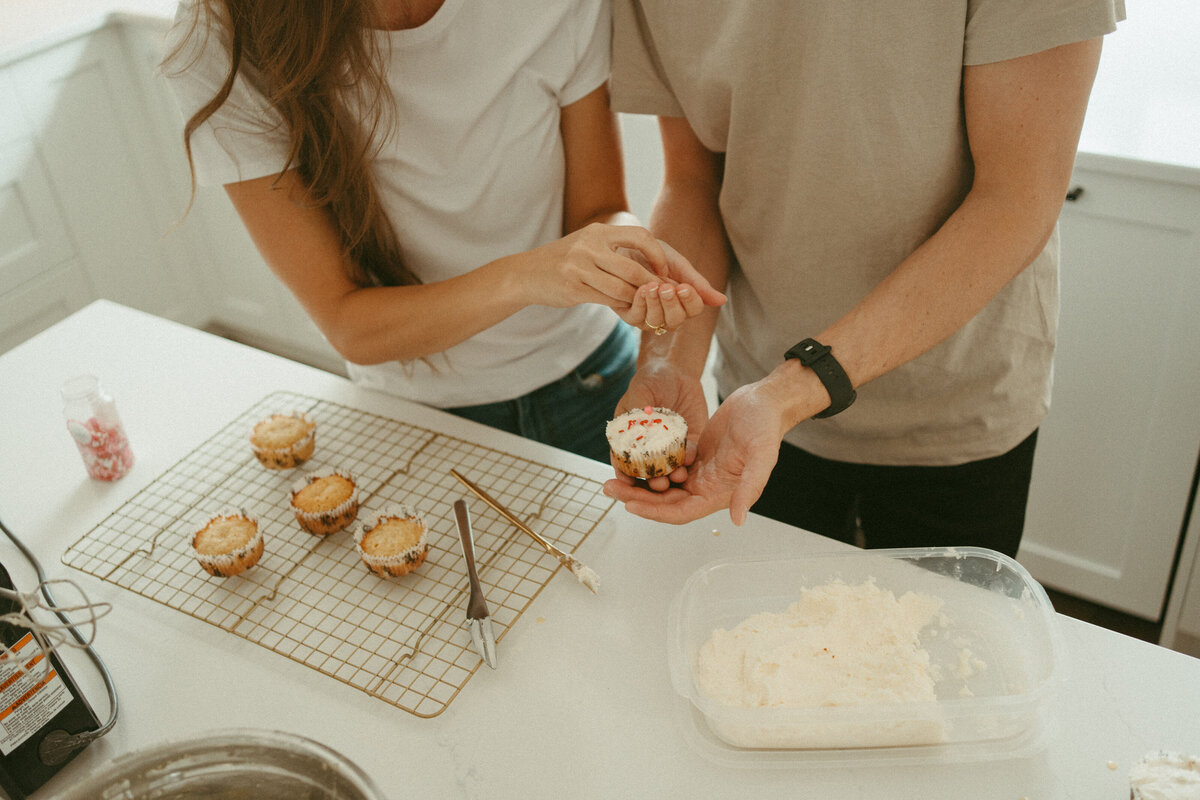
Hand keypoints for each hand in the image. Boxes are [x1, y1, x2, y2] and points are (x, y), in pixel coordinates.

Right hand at [520, 223, 669, 311]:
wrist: (527, 273)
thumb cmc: (566, 259)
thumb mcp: (588, 242)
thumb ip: (615, 246)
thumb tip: (653, 259)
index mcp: (598, 231)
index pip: (640, 236)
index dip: (657, 255)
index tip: (662, 270)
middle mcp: (590, 246)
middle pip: (633, 269)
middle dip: (650, 285)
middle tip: (660, 294)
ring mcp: (580, 268)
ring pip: (621, 288)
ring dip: (635, 298)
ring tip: (641, 302)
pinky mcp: (573, 288)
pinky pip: (607, 300)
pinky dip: (620, 304)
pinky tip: (623, 305)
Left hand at [603, 381, 787, 524]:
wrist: (765, 401)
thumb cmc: (766, 426)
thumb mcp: (762, 456)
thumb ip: (749, 489)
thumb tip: (737, 519)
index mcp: (720, 493)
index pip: (681, 512)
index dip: (655, 511)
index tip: (630, 504)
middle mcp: (707, 487)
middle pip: (665, 501)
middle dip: (637, 498)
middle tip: (610, 487)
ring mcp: (699, 471)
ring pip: (662, 485)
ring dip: (638, 483)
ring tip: (613, 476)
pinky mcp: (694, 455)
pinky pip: (666, 466)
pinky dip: (649, 465)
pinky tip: (630, 458)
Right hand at [608, 359, 709, 490]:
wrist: (678, 373)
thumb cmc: (652, 380)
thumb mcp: (641, 390)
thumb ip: (638, 408)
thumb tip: (637, 424)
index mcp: (629, 439)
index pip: (623, 462)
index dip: (624, 474)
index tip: (628, 483)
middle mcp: (648, 448)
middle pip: (647, 472)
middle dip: (651, 482)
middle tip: (658, 484)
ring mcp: (669, 448)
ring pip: (668, 469)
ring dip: (672, 476)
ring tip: (677, 476)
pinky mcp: (688, 443)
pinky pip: (687, 455)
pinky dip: (687, 459)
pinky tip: (689, 459)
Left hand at [617, 239, 725, 331]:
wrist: (626, 246)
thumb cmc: (654, 255)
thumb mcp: (678, 265)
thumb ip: (698, 284)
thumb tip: (722, 301)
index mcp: (683, 302)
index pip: (694, 310)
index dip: (690, 301)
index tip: (684, 287)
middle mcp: (667, 314)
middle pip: (676, 321)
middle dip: (672, 304)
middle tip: (667, 287)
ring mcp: (648, 317)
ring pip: (656, 322)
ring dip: (655, 304)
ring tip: (651, 286)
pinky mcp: (631, 316)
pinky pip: (637, 318)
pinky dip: (641, 303)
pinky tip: (641, 289)